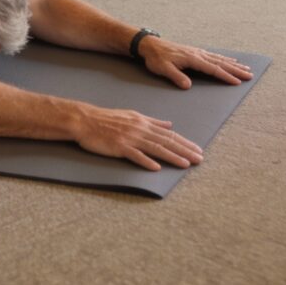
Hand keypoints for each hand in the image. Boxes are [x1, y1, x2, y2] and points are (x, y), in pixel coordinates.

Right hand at [75, 107, 203, 170]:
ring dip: (172, 157)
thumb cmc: (108, 119)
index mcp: (143, 122)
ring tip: (186, 164)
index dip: (184, 142)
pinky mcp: (119, 146)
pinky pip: (134, 155)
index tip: (197, 149)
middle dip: (185, 150)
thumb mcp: (132, 116)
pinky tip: (156, 168)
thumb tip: (169, 125)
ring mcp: (129, 138)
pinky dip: (146, 161)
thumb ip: (152, 121)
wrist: (86, 120)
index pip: (169, 134)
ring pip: (155, 148)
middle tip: (199, 158)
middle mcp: (140, 129)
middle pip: (166, 141)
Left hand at [139, 38, 252, 87]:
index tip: (237, 82)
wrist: (150, 45)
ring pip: (219, 58)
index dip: (226, 76)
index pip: (213, 69)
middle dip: (236, 70)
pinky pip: (213, 56)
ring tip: (245, 68)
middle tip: (250, 75)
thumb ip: (176, 77)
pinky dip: (223, 58)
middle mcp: (197, 54)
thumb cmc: (156, 58)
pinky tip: (228, 60)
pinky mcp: (194, 52)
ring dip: (232, 64)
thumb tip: (188, 86)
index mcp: (192, 58)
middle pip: (220, 63)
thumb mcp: (163, 69)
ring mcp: (197, 52)